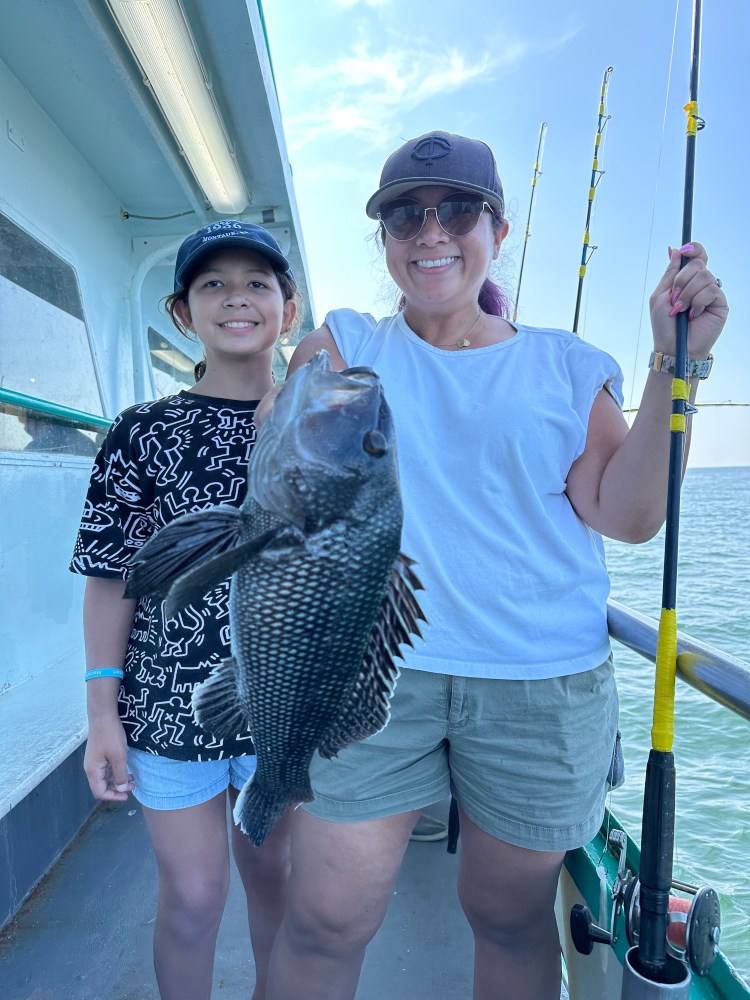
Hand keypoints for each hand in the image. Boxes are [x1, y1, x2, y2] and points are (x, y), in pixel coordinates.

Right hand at [84, 716, 133, 800]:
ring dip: (118, 780)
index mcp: (93, 771)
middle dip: (117, 789)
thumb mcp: (118, 756)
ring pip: (105, 778)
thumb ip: (120, 774)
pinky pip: (106, 769)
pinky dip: (116, 772)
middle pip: (102, 786)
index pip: (100, 792)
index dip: (113, 796)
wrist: (103, 716)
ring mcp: (95, 761)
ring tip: (132, 779)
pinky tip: (126, 769)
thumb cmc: (110, 735)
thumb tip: (122, 789)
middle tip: (133, 786)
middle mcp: (91, 768)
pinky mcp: (99, 755)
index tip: (127, 796)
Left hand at [649, 243, 728, 358]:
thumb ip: (670, 273)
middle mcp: (701, 284)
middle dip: (681, 281)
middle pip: (698, 264)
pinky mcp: (720, 303)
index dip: (694, 249)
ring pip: (704, 276)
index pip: (697, 256)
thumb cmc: (664, 325)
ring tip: (681, 311)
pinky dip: (697, 302)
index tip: (685, 250)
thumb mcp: (661, 295)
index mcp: (687, 280)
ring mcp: (711, 293)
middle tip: (674, 299)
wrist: (672, 347)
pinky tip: (694, 315)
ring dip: (687, 294)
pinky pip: (711, 290)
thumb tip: (675, 250)